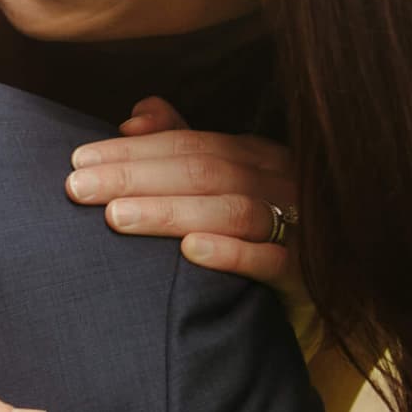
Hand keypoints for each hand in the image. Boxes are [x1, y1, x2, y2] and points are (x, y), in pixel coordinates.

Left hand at [65, 96, 302, 296]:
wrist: (333, 295)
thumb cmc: (265, 234)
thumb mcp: (226, 185)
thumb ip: (182, 148)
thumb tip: (134, 116)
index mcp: (257, 157)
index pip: (189, 144)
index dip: (133, 151)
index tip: (78, 162)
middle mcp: (279, 183)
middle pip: (203, 171)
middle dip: (135, 177)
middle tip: (78, 189)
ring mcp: (300, 226)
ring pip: (232, 210)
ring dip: (170, 211)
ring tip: (117, 217)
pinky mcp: (310, 275)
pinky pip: (273, 261)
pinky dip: (232, 254)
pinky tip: (191, 252)